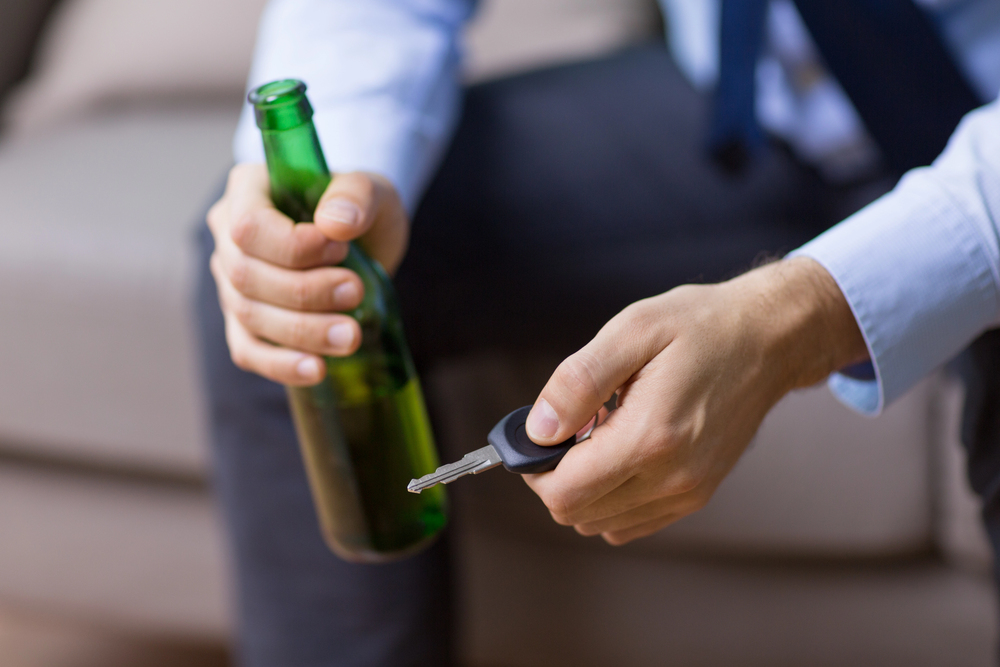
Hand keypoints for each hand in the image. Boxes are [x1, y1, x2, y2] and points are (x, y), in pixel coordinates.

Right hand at [206, 164, 409, 385]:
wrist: (363, 241)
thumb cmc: (359, 209)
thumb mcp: (371, 189)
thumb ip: (356, 194)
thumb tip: (335, 224)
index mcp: (248, 191)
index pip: (248, 226)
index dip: (292, 247)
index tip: (340, 249)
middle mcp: (229, 238)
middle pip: (246, 276)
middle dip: (305, 293)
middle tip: (355, 291)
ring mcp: (232, 284)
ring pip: (249, 316)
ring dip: (303, 331)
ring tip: (351, 335)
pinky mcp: (246, 324)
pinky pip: (249, 351)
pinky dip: (281, 364)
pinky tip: (317, 370)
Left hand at [522, 258, 867, 544]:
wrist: (769, 339)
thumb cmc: (702, 326)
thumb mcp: (632, 330)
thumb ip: (578, 383)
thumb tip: (538, 429)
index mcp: (651, 437)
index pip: (565, 492)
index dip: (535, 467)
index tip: (539, 433)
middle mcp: (673, 477)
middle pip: (577, 514)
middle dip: (555, 476)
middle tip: (569, 427)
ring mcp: (688, 492)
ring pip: (601, 524)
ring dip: (584, 488)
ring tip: (600, 435)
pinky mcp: (697, 494)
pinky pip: (632, 522)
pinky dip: (611, 498)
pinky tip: (621, 452)